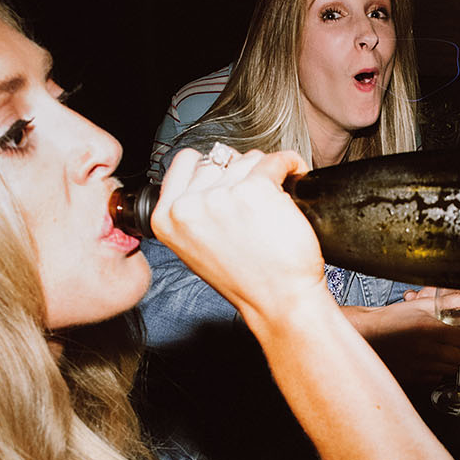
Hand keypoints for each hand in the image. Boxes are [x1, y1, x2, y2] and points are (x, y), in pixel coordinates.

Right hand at [156, 145, 323, 319]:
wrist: (278, 300)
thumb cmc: (246, 280)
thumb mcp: (196, 247)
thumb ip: (194, 209)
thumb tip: (213, 175)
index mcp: (166, 218)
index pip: (185, 162)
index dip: (211, 168)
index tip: (228, 179)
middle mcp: (188, 205)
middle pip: (218, 160)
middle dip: (239, 174)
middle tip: (255, 201)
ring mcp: (220, 195)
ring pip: (247, 159)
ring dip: (265, 173)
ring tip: (274, 199)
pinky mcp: (255, 188)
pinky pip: (277, 159)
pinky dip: (290, 164)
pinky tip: (293, 175)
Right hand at [347, 291, 459, 386]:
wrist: (366, 335)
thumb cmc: (390, 319)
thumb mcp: (421, 305)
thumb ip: (449, 301)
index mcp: (432, 330)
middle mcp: (428, 350)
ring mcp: (421, 366)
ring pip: (452, 369)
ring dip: (459, 361)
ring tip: (457, 352)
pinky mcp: (414, 377)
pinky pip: (436, 378)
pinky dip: (442, 371)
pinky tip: (437, 361)